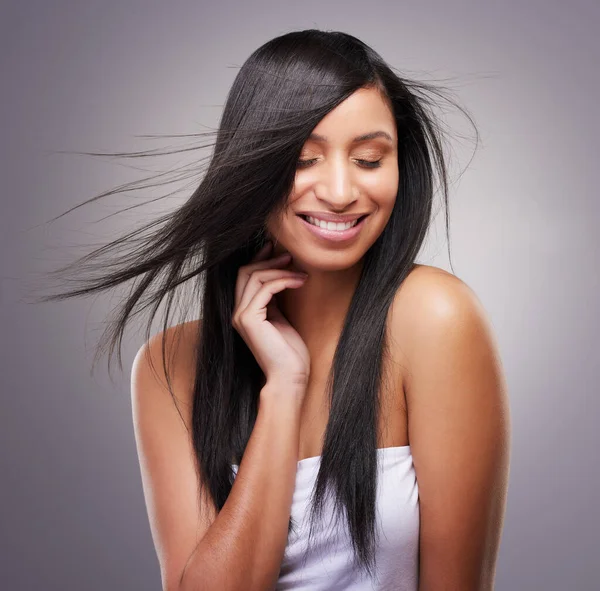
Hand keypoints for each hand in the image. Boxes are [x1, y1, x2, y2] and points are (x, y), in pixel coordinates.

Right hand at [232, 241, 310, 389]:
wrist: (289, 377)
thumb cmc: (290, 353)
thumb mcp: (281, 318)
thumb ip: (274, 301)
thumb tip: (279, 277)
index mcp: (244, 312)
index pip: (244, 277)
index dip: (258, 259)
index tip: (276, 249)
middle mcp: (237, 313)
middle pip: (245, 272)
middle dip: (268, 260)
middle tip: (290, 256)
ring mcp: (241, 316)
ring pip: (254, 277)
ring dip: (280, 270)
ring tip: (300, 272)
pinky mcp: (249, 319)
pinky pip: (265, 288)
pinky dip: (283, 280)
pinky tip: (300, 282)